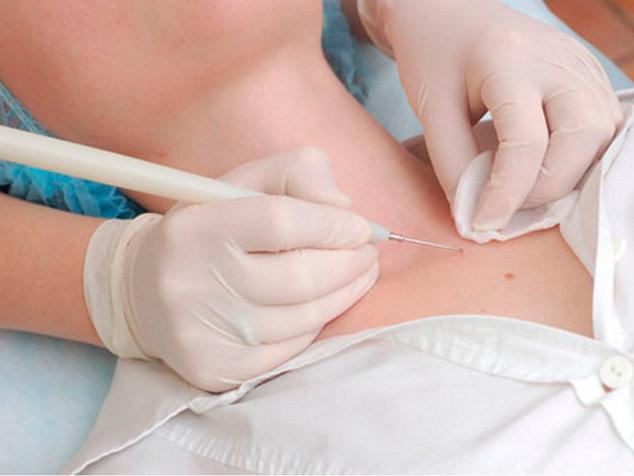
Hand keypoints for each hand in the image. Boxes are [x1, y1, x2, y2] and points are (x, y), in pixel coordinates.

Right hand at [84, 147, 378, 391]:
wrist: (144, 291)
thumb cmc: (209, 229)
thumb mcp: (243, 183)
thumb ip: (297, 173)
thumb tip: (343, 210)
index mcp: (195, 227)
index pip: (280, 221)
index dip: (332, 225)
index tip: (361, 228)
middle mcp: (190, 282)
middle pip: (299, 278)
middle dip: (350, 265)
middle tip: (368, 255)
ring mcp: (201, 333)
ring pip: (302, 318)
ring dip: (344, 295)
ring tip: (357, 275)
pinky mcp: (213, 369)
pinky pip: (290, 349)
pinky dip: (315, 325)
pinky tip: (320, 305)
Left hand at [359, 0, 622, 229]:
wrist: (451, 14)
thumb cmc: (433, 57)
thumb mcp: (431, 110)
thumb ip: (452, 165)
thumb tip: (477, 217)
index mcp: (508, 61)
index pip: (525, 142)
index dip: (506, 194)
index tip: (482, 223)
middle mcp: (558, 59)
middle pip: (583, 136)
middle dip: (548, 185)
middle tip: (507, 203)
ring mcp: (581, 64)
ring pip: (603, 134)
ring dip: (568, 175)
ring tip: (523, 189)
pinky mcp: (589, 74)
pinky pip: (604, 126)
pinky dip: (580, 157)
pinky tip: (546, 168)